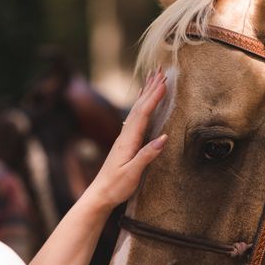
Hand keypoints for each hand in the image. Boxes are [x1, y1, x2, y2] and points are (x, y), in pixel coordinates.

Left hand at [88, 69, 167, 210]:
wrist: (99, 194)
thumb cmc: (116, 186)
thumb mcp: (132, 174)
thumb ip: (146, 156)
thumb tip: (163, 138)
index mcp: (128, 141)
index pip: (143, 114)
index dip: (154, 98)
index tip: (164, 83)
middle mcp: (125, 135)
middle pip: (139, 106)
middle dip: (150, 87)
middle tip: (161, 70)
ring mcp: (124, 137)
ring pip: (137, 109)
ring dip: (146, 92)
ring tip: (153, 76)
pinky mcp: (125, 142)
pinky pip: (136, 117)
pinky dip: (141, 104)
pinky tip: (143, 100)